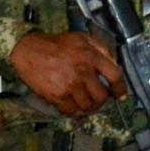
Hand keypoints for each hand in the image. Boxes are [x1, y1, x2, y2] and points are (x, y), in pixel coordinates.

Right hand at [8, 33, 124, 116]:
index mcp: (92, 57)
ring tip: (86, 105)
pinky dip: (74, 112)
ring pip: (87, 106)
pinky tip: (73, 108)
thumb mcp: (82, 38)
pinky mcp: (57, 95)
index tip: (121, 96)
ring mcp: (70, 85)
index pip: (115, 76)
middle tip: (98, 100)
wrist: (29, 50)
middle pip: (102, 97)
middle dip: (102, 101)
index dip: (121, 89)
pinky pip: (71, 111)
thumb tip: (114, 63)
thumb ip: (101, 49)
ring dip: (88, 108)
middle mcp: (83, 72)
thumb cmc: (56, 44)